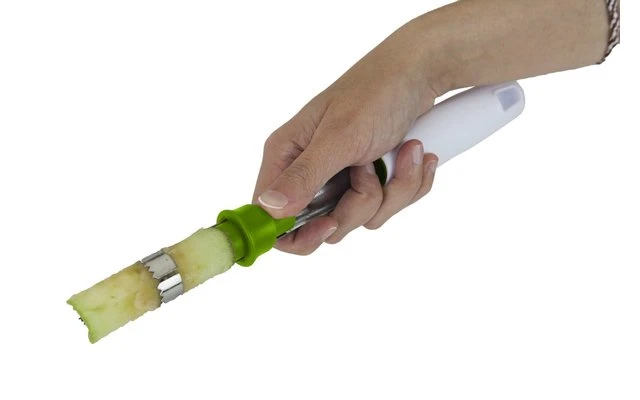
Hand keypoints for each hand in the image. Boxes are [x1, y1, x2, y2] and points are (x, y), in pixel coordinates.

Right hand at [252, 23, 442, 254]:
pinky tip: (413, 154)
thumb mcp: (339, 136)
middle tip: (369, 169)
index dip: (297, 233)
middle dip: (359, 205)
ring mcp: (342, 178)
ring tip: (402, 150)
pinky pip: (388, 206)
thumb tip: (268, 208)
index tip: (328, 224)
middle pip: (325, 225)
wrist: (420, 74)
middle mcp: (310, 171)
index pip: (271, 216)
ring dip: (392, 190)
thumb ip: (304, 175)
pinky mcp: (370, 180)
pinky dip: (408, 184)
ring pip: (362, 218)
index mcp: (287, 157)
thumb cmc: (375, 93)